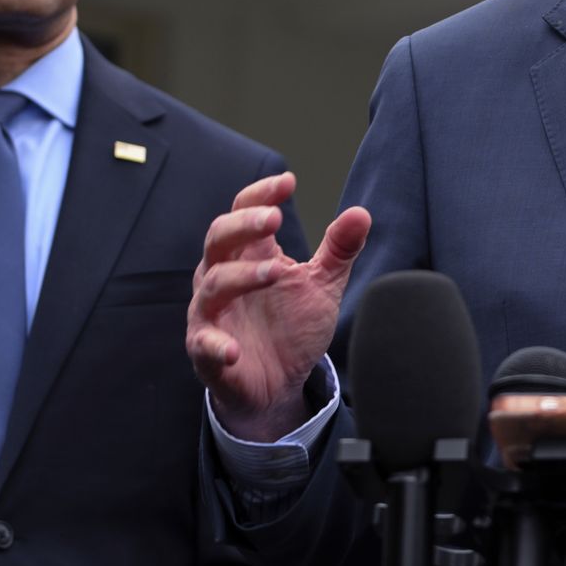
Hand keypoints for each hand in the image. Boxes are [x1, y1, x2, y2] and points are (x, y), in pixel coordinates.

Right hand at [186, 172, 370, 441]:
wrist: (279, 384)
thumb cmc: (292, 327)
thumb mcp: (322, 285)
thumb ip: (339, 250)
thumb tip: (361, 212)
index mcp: (249, 255)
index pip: (244, 211)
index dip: (261, 194)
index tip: (288, 182)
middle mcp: (223, 276)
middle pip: (218, 238)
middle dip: (243, 225)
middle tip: (274, 217)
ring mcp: (211, 313)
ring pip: (214, 284)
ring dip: (243, 276)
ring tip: (277, 273)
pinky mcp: (207, 351)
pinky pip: (204, 344)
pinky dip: (216, 346)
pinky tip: (233, 349)